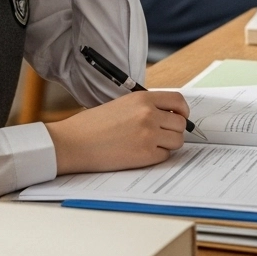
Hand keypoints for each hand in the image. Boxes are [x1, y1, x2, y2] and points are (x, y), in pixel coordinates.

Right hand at [47, 90, 189, 174]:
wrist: (73, 142)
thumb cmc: (92, 125)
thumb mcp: (122, 104)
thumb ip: (145, 107)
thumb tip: (167, 115)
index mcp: (143, 98)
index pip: (178, 101)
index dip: (183, 111)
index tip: (181, 117)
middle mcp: (149, 114)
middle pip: (180, 123)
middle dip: (173, 130)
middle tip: (161, 134)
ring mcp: (149, 135)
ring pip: (177, 141)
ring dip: (167, 144)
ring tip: (150, 144)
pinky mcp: (145, 155)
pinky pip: (164, 156)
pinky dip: (157, 156)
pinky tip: (140, 153)